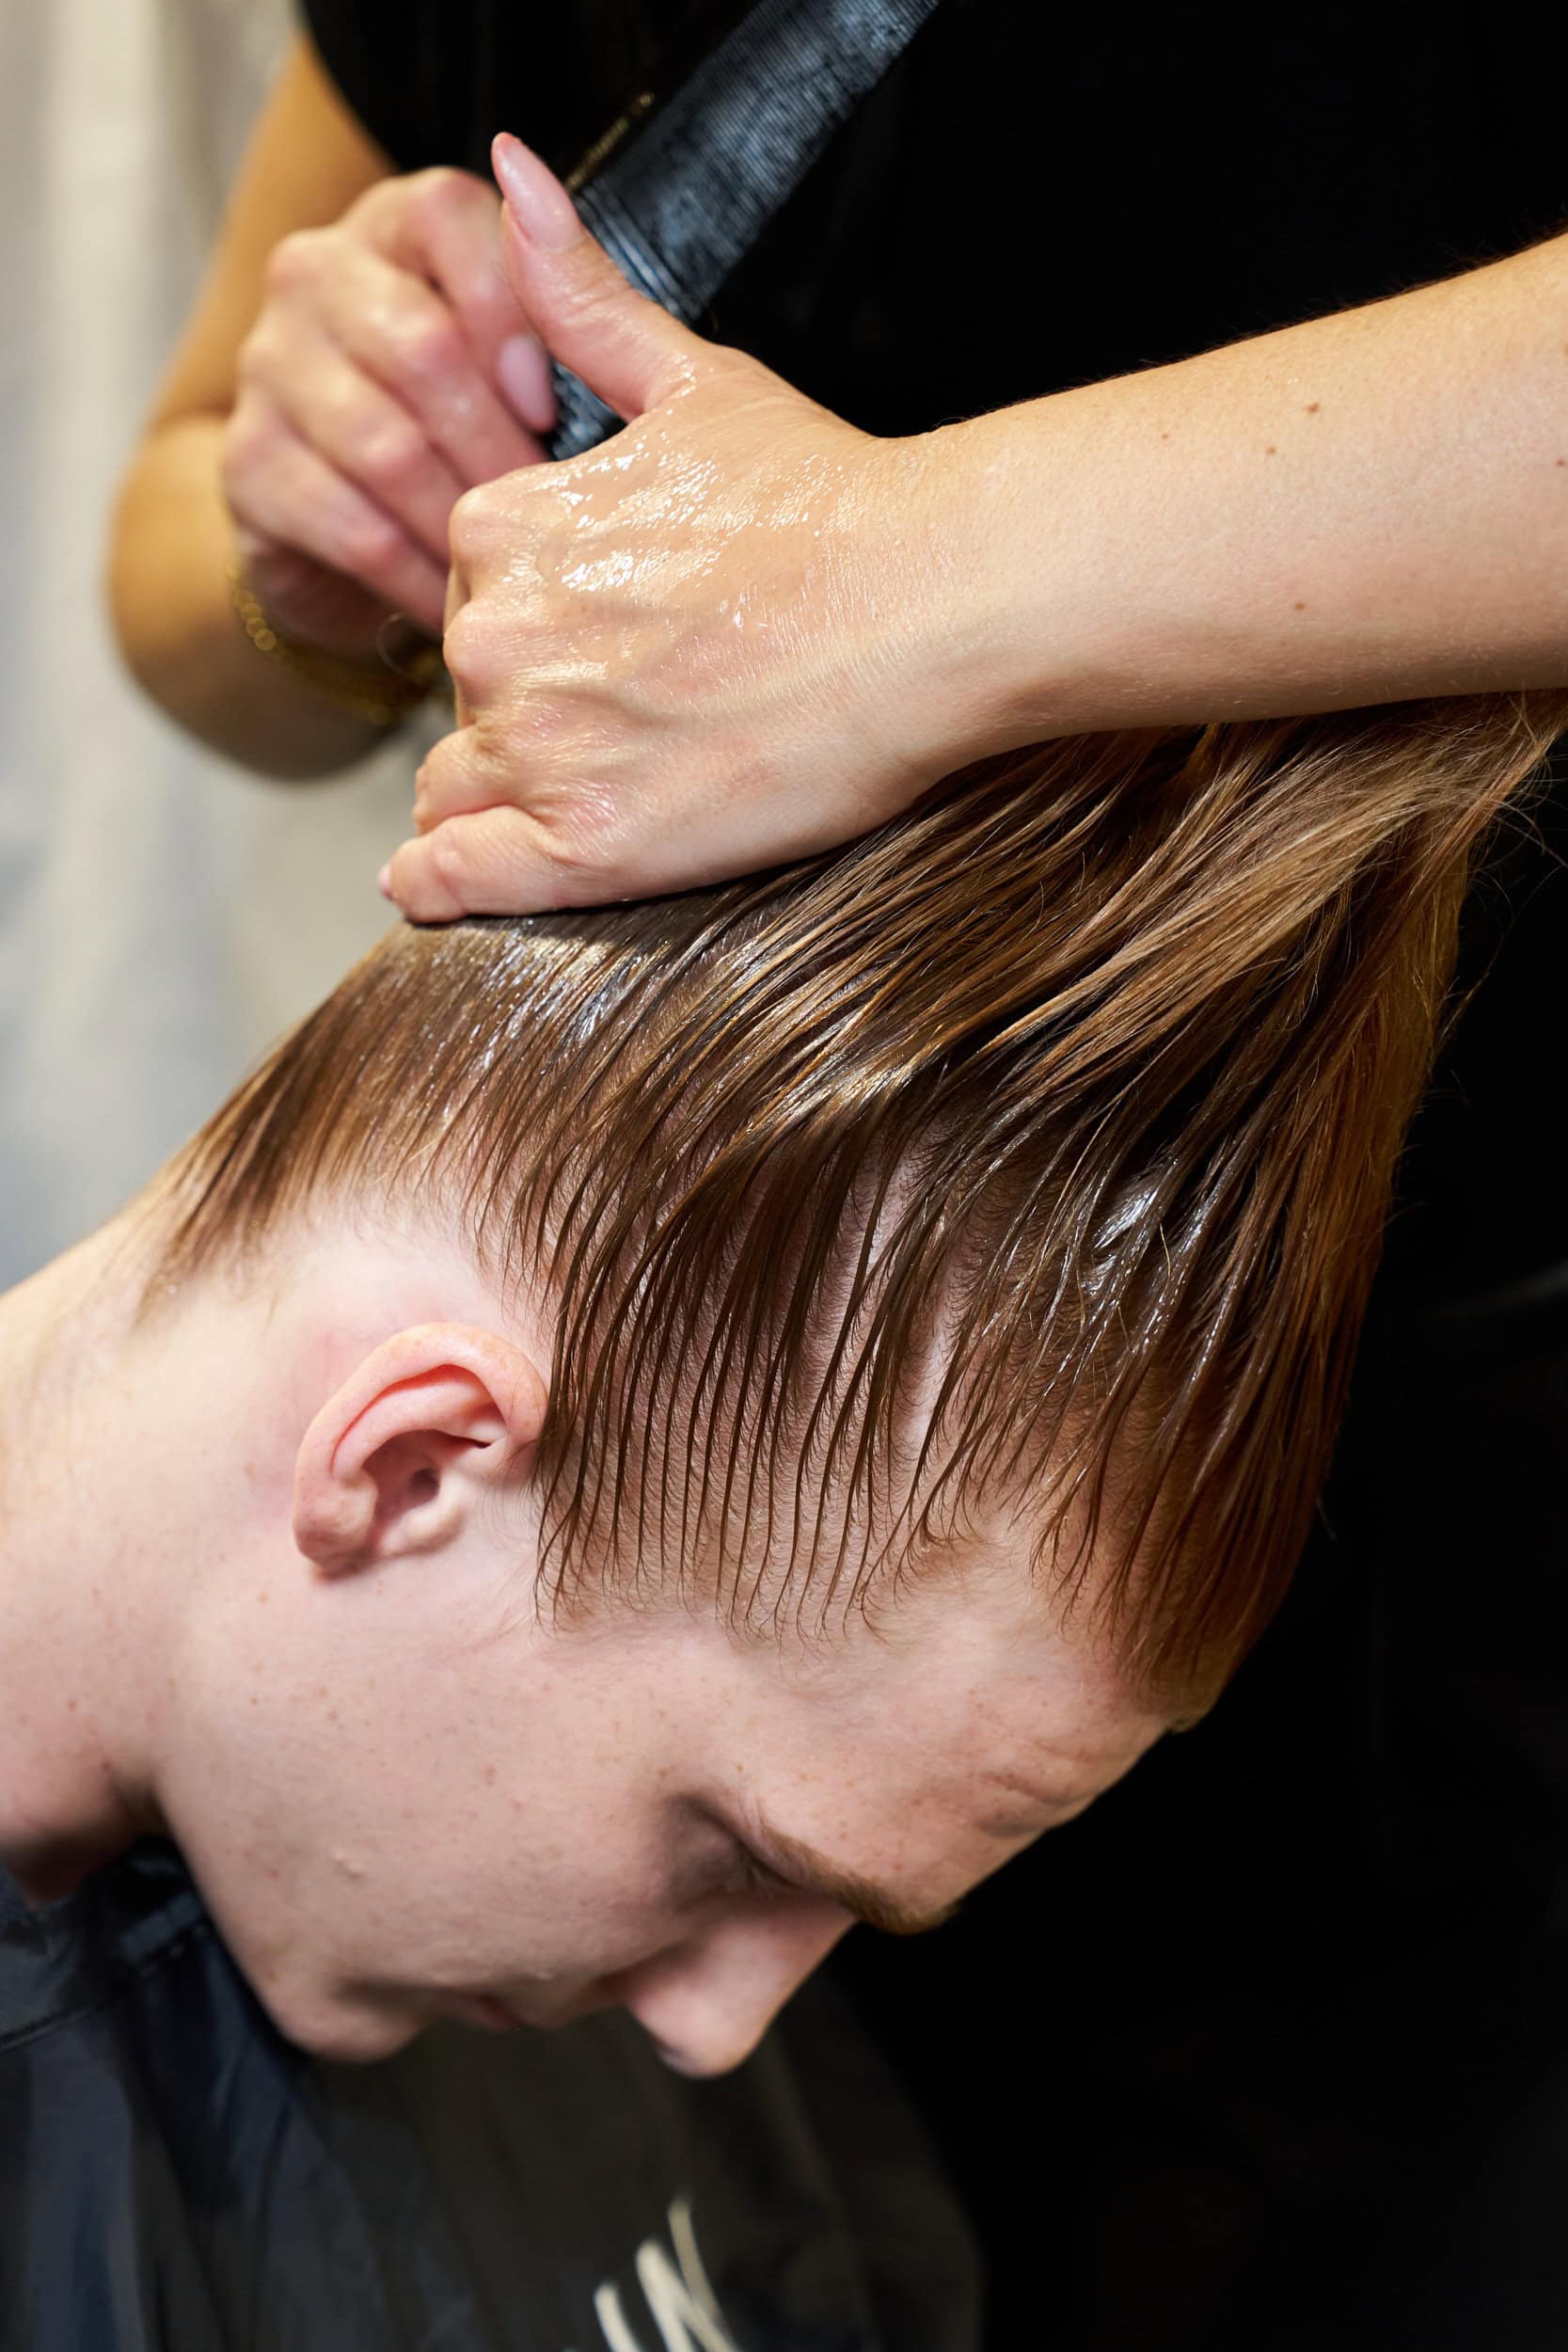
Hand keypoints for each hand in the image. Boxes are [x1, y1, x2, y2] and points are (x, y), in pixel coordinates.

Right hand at [223, 166, 557, 655]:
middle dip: (499, 447)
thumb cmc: (477, 435)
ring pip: (385, 447)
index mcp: (397, 225)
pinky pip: (351, 528)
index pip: (446, 215)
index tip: (549, 409)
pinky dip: (420, 576)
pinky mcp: (248, 464)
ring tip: (514, 566)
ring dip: (464, 521)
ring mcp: (268, 364)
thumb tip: (544, 199)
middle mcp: (316, 273)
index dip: (511, 315)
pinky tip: (459, 601)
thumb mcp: (536, 364)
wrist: (354, 536)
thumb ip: (566, 298)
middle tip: (550, 516)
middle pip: (421, 346)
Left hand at [382, 134, 993, 916]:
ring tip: (613, 779)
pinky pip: (453, 879)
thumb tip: (507, 169)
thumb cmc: (830, 499)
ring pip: (461, 785)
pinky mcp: (586, 850)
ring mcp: (538, 749)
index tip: (620, 628)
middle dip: (529, 702)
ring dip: (510, 789)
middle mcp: (496, 637)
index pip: (473, 591)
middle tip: (642, 704)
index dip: (539, 616)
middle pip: (469, 692)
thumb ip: (581, 295)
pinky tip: (444, 878)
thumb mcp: (691, 380)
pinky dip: (441, 882)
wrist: (934, 608)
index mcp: (503, 528)